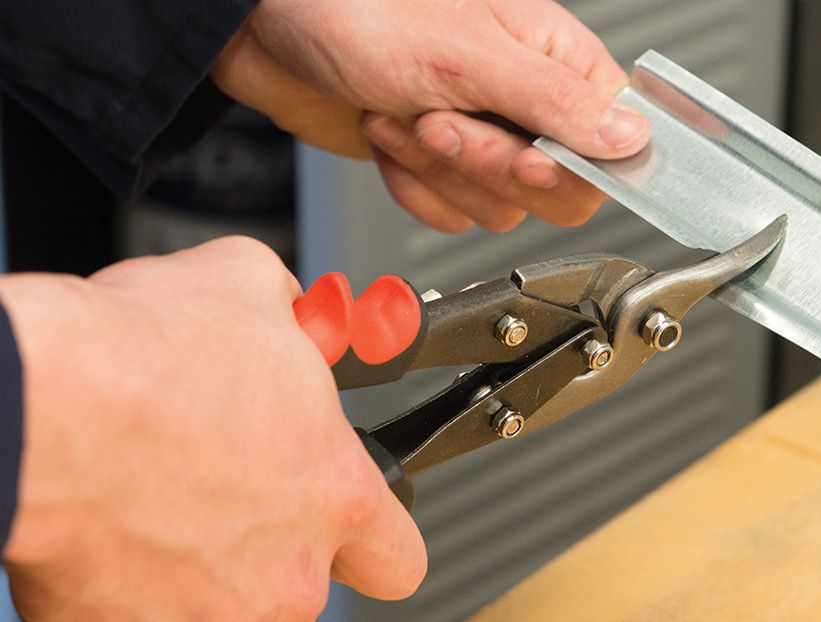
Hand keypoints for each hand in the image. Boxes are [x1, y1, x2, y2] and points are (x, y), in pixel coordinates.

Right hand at [0, 237, 425, 618]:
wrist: (34, 404)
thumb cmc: (137, 357)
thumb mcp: (247, 284)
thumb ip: (294, 316)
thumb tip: (294, 316)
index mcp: (336, 493)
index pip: (400, 557)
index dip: (376, 537)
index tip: (353, 521)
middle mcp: (287, 572)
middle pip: (308, 581)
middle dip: (278, 544)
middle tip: (232, 495)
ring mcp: (213, 617)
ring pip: (233, 604)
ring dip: (209, 565)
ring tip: (163, 497)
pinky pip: (152, 612)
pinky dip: (137, 582)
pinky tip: (117, 520)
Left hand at [210, 0, 649, 231]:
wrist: (274, 30)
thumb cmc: (363, 9)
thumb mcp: (468, 54)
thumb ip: (555, 102)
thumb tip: (633, 139)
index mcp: (555, 62)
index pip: (610, 145)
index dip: (572, 167)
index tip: (528, 160)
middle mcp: (526, 104)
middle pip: (555, 191)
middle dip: (487, 167)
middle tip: (443, 124)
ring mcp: (481, 139)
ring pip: (496, 207)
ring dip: (438, 171)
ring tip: (402, 114)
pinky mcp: (437, 166)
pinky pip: (448, 213)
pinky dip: (411, 186)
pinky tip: (385, 136)